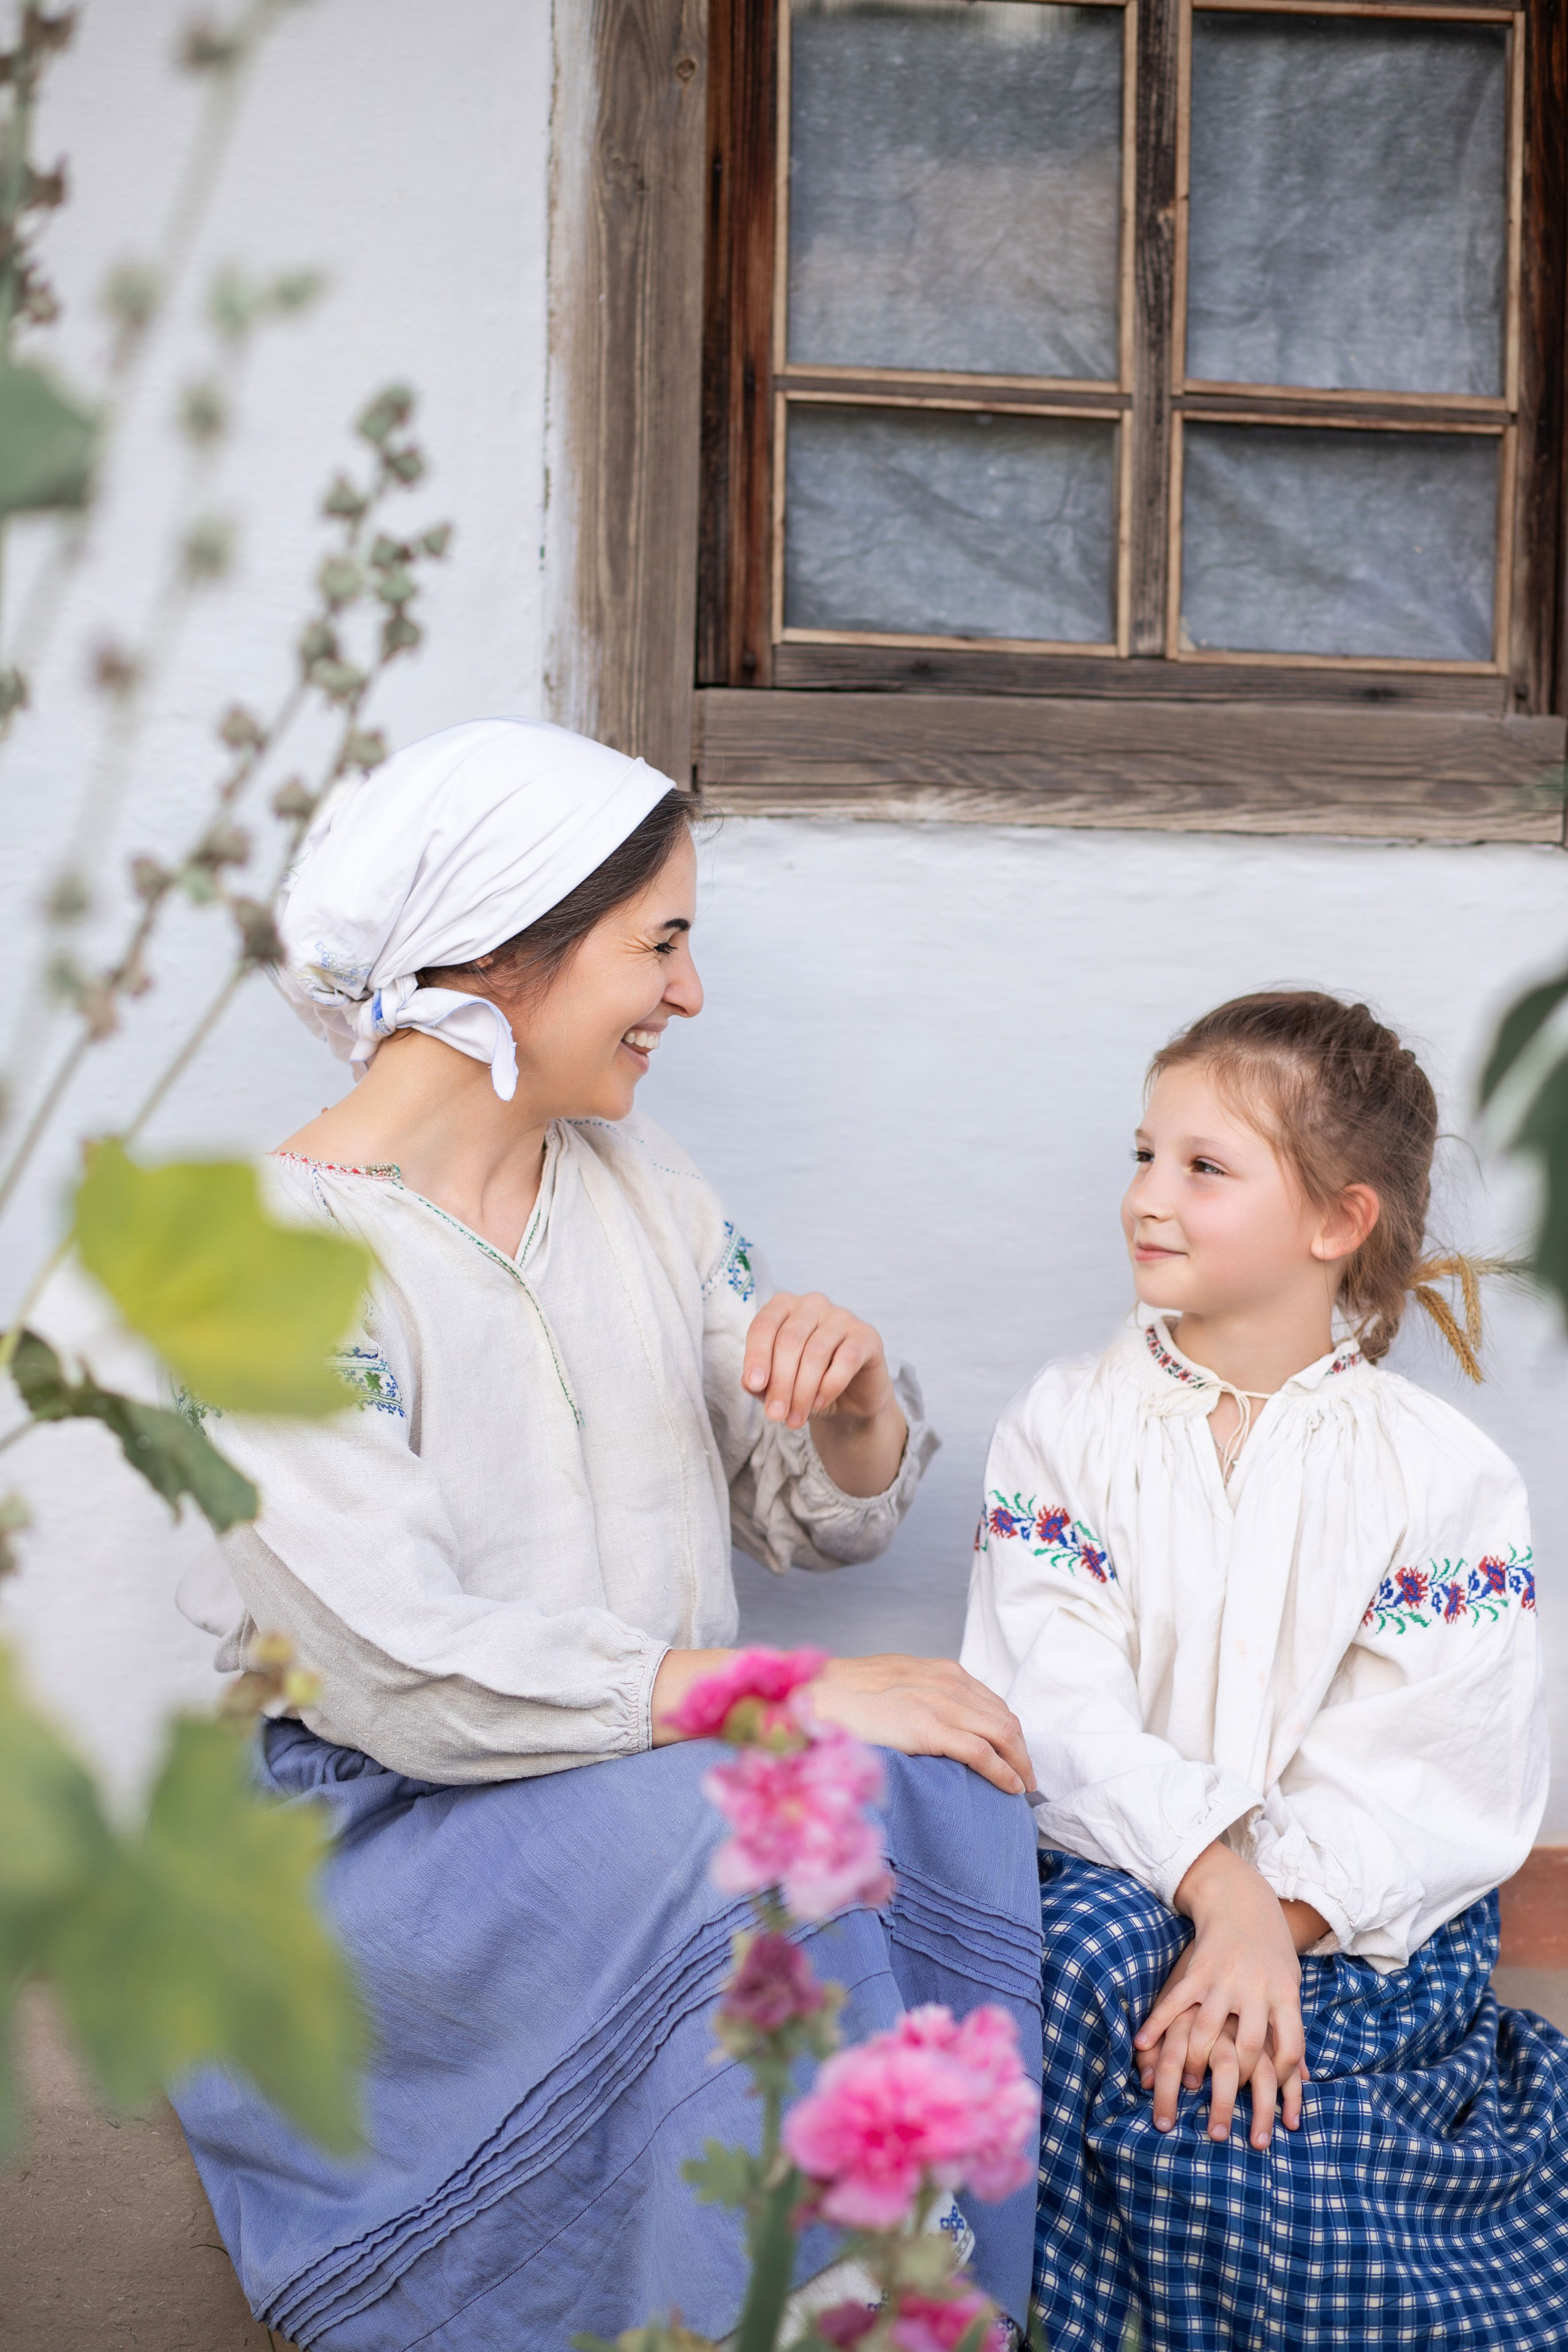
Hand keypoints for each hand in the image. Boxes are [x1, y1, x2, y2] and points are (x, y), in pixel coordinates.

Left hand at [743, 1291, 906, 1497]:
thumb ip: (759, 1382)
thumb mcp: (776, 1385)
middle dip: (780, 1382)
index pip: (764, 1326)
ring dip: (803, 1391)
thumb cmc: (805, 1383)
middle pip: (789, 1340)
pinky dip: (830, 1386)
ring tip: (795, 1419)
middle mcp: (812, 1304)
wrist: (847, 1399)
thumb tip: (749, 1382)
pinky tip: (819, 1404)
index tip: (754, 1385)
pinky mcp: (866, 1336)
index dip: (757, 1356)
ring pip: (816, 1352)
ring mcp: (842, 1316)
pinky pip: (847, 1359)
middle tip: (775, 1415)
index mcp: (783, 1306)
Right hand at [810, 1654, 1036, 1798]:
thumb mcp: (894, 1681)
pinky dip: (1003, 1771)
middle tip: (1026, 1775)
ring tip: (1023, 1785)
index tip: (1012, 1751)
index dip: (1007, 1729)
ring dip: (1019, 1762)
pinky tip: (1010, 1787)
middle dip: (1021, 1749)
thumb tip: (929, 1718)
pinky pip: (983, 1752)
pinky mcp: (931, 1729)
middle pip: (1004, 1718)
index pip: (990, 1701)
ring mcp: (941, 1703)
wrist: (816, 1695)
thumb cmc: (845, 1694)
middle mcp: (948, 1682)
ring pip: (1002, 1734)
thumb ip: (919, 1694)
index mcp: (940, 1670)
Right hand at [1133, 1843, 1310, 2149]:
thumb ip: (1292, 2029)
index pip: (1290, 2047)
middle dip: (1235, 2084)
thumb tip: (1306, 2079)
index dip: (1283, 2080)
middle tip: (1223, 2109)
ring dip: (1195, 2062)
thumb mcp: (1291, 1985)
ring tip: (1185, 2085)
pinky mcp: (1196, 1970)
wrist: (1242, 1901)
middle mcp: (1255, 1989)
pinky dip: (1156, 2025)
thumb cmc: (1272, 1951)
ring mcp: (1223, 1979)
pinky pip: (1174, 2002)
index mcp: (1284, 1995)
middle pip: (1248, 2046)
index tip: (1272, 2101)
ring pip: (1207, 2029)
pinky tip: (1141, 2047)